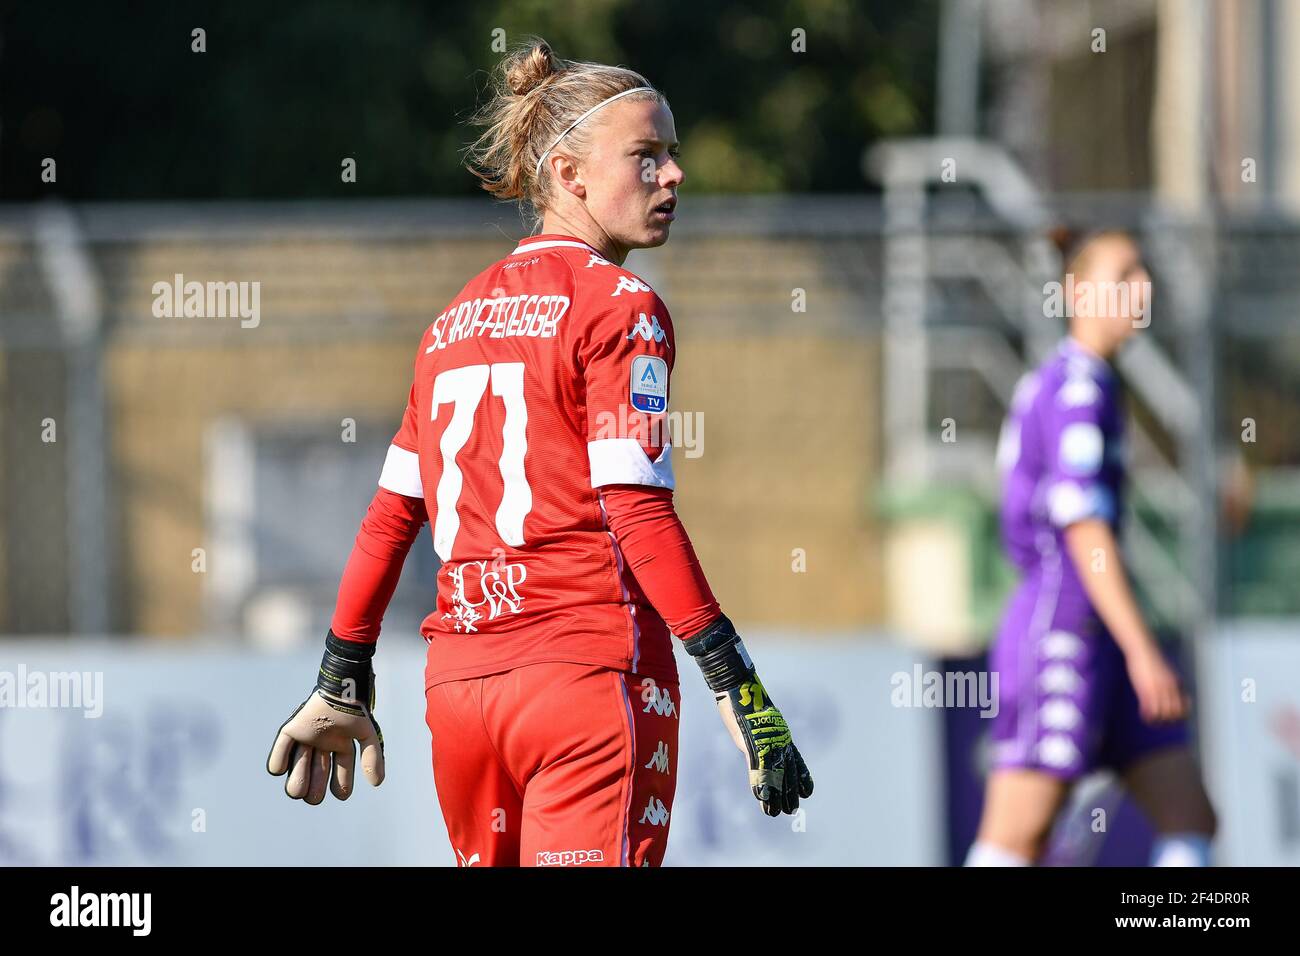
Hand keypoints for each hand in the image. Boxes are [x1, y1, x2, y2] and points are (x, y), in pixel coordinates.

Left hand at [267, 689, 384, 803]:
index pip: (341, 772)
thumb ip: (372, 757)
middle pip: (317, 774)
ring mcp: (307, 737)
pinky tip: (282, 771)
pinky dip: (277, 763)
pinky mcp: (292, 729)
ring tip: (299, 789)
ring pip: (298, 766)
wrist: (339, 690)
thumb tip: (377, 784)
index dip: (341, 786)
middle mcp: (323, 744)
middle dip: (315, 789)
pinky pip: (280, 750)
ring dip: (298, 779)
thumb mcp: (367, 735)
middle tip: (314, 796)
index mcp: (341, 746)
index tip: (341, 794)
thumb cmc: (354, 710)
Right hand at [714, 673, 813, 815]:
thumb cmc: (747, 702)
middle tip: (791, 810)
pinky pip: (758, 769)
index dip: (801, 777)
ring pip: (775, 776)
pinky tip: (762, 798)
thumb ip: (761, 740)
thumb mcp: (757, 725)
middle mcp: (779, 742)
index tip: (808, 792)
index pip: (796, 761)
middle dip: (789, 793)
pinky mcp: (753, 745)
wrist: (740, 688)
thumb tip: (762, 747)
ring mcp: (767, 744)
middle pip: (787, 773)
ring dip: (775, 796)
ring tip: (777, 812)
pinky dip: (760, 785)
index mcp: (782, 736)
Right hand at [1125, 643, 1188, 724]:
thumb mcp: (1167, 672)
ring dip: (1158, 720)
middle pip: (1174, 712)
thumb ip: (1171, 682)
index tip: (1174, 717)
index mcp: (1175, 684)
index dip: (1181, 715)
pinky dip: (1148, 716)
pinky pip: (1149, 709)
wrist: (1142, 649)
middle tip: (1162, 721)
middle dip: (1169, 720)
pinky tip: (1143, 715)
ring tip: (1152, 720)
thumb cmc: (1152, 659)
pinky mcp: (1145, 690)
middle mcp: (1169, 688)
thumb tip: (1173, 689)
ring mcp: (1157, 689)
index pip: (1184, 706)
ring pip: (1163, 713)